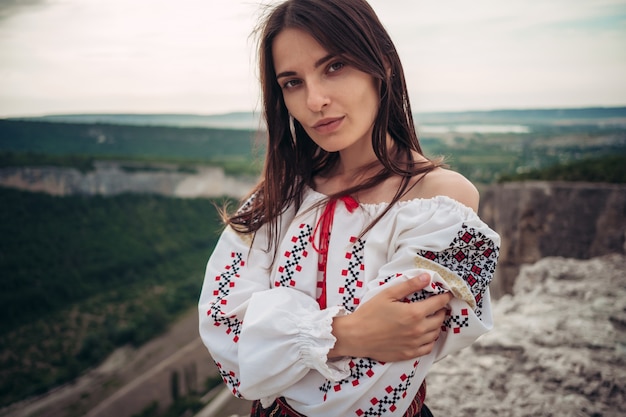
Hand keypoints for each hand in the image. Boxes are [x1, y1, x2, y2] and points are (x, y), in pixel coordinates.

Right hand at [329, 273, 451, 361]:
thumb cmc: (370, 313)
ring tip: (432, 318)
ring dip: (437, 325)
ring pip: (435, 334)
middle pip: (440, 319)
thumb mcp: (388, 294)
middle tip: (438, 305)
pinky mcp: (409, 354)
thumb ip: (409, 285)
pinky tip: (425, 334)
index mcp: (414, 313)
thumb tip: (427, 277)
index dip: (445, 297)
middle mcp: (418, 330)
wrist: (356, 336)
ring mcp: (415, 344)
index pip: (438, 304)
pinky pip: (428, 348)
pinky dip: (430, 340)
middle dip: (441, 310)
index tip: (447, 294)